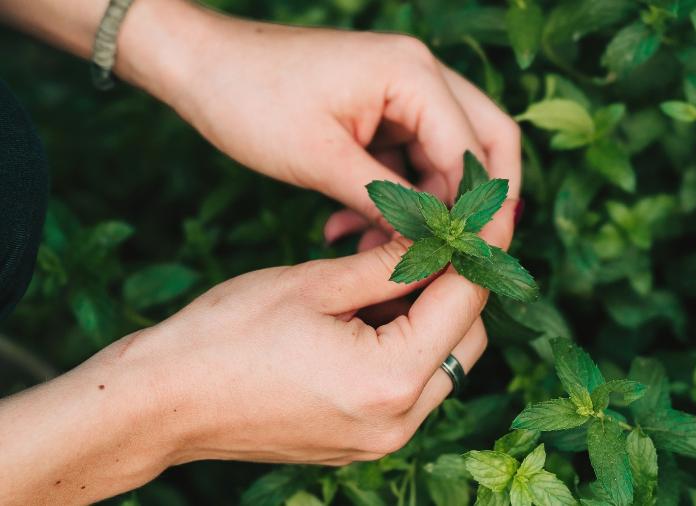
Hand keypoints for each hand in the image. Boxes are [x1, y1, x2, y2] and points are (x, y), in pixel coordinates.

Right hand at [0, 209, 512, 503]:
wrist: (163, 401)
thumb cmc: (226, 335)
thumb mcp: (316, 283)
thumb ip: (391, 263)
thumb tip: (439, 237)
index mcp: (390, 379)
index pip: (465, 304)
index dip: (477, 253)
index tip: (482, 218)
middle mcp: (398, 422)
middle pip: (466, 341)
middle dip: (455, 288)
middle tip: (426, 243)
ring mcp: (380, 440)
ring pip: (442, 366)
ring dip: (429, 319)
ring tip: (385, 277)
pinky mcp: (362, 443)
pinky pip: (409, 390)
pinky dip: (404, 348)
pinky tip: (367, 314)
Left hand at [123, 1, 520, 248]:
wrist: (198, 66)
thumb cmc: (250, 99)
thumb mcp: (321, 160)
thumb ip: (388, 202)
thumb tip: (434, 245)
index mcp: (413, 75)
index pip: (474, 151)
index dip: (479, 212)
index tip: (471, 263)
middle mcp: (420, 75)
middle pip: (483, 144)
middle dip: (474, 205)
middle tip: (461, 257)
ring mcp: (402, 91)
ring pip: (445, 159)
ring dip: (424, 208)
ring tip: (376, 249)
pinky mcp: (381, 110)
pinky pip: (408, 159)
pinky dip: (394, 197)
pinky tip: (353, 228)